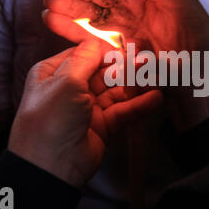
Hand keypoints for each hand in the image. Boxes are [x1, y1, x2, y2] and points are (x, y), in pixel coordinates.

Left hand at [8, 40, 162, 186]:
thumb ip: (85, 60)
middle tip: (148, 59)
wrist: (50, 167)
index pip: (84, 55)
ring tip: (157, 76)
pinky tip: (155, 98)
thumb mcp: (65, 82)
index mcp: (54, 73)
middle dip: (125, 67)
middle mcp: (71, 88)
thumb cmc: (51, 118)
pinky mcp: (102, 125)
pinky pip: (122, 111)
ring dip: (136, 84)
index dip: (106, 50)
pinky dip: (139, 105)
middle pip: (103, 72)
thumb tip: (96, 41)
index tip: (128, 45)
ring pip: (116, 91)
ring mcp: (87, 108)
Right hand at [42, 0, 208, 130]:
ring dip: (70, 6)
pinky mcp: (121, 57)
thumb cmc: (204, 63)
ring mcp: (129, 35)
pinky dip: (73, 31)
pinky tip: (54, 22)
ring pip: (93, 14)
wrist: (203, 106)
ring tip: (49, 3)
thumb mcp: (190, 18)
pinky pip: (93, 39)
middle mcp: (141, 14)